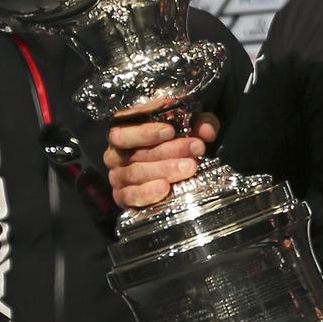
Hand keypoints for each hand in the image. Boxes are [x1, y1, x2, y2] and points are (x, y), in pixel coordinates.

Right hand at [105, 104, 219, 208]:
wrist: (172, 173)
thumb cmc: (176, 142)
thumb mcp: (192, 127)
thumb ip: (201, 123)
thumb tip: (207, 131)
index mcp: (124, 131)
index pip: (125, 130)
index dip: (145, 131)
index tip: (171, 130)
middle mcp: (115, 154)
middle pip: (136, 153)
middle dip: (168, 150)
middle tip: (194, 148)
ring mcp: (118, 177)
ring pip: (136, 173)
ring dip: (164, 170)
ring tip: (189, 167)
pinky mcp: (123, 198)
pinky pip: (131, 196)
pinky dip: (148, 193)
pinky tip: (165, 188)